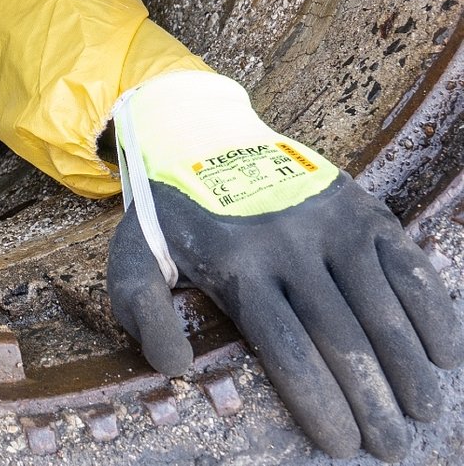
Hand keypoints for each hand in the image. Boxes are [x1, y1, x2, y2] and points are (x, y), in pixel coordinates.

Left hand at [105, 74, 463, 460]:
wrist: (201, 133)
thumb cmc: (171, 213)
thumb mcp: (133, 255)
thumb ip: (143, 310)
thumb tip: (174, 368)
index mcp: (235, 266)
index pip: (287, 348)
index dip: (319, 401)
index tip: (340, 445)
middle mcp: (289, 246)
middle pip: (343, 337)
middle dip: (373, 400)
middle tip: (392, 448)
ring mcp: (332, 226)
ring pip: (383, 308)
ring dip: (409, 366)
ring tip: (423, 412)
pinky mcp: (363, 210)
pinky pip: (409, 267)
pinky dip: (433, 312)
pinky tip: (445, 355)